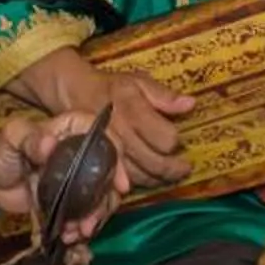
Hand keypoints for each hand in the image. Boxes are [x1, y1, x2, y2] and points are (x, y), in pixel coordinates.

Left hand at [0, 109, 134, 241]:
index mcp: (73, 130)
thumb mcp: (11, 138)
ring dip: (95, 217)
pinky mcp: (73, 199)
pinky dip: (83, 226)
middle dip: (106, 199)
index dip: (118, 159)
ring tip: (79, 232)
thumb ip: (29, 138)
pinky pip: (87, 212)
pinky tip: (71, 235)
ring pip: (102, 196)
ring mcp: (80, 178)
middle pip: (109, 173)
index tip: (120, 184)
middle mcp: (83, 152)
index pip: (105, 138)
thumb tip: (49, 144)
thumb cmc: (0, 151)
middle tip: (91, 220)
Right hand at [46, 59, 193, 187]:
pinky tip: (149, 178)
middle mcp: (120, 133)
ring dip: (159, 179)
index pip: (165, 138)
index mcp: (132, 111)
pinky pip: (122, 180)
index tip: (179, 140)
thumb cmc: (111, 88)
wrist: (75, 93)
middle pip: (154, 162)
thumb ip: (163, 95)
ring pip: (140, 175)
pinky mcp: (99, 161)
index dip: (175, 141)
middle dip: (173, 168)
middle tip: (184, 169)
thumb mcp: (138, 81)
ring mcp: (109, 150)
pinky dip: (138, 182)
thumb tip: (189, 104)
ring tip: (170, 175)